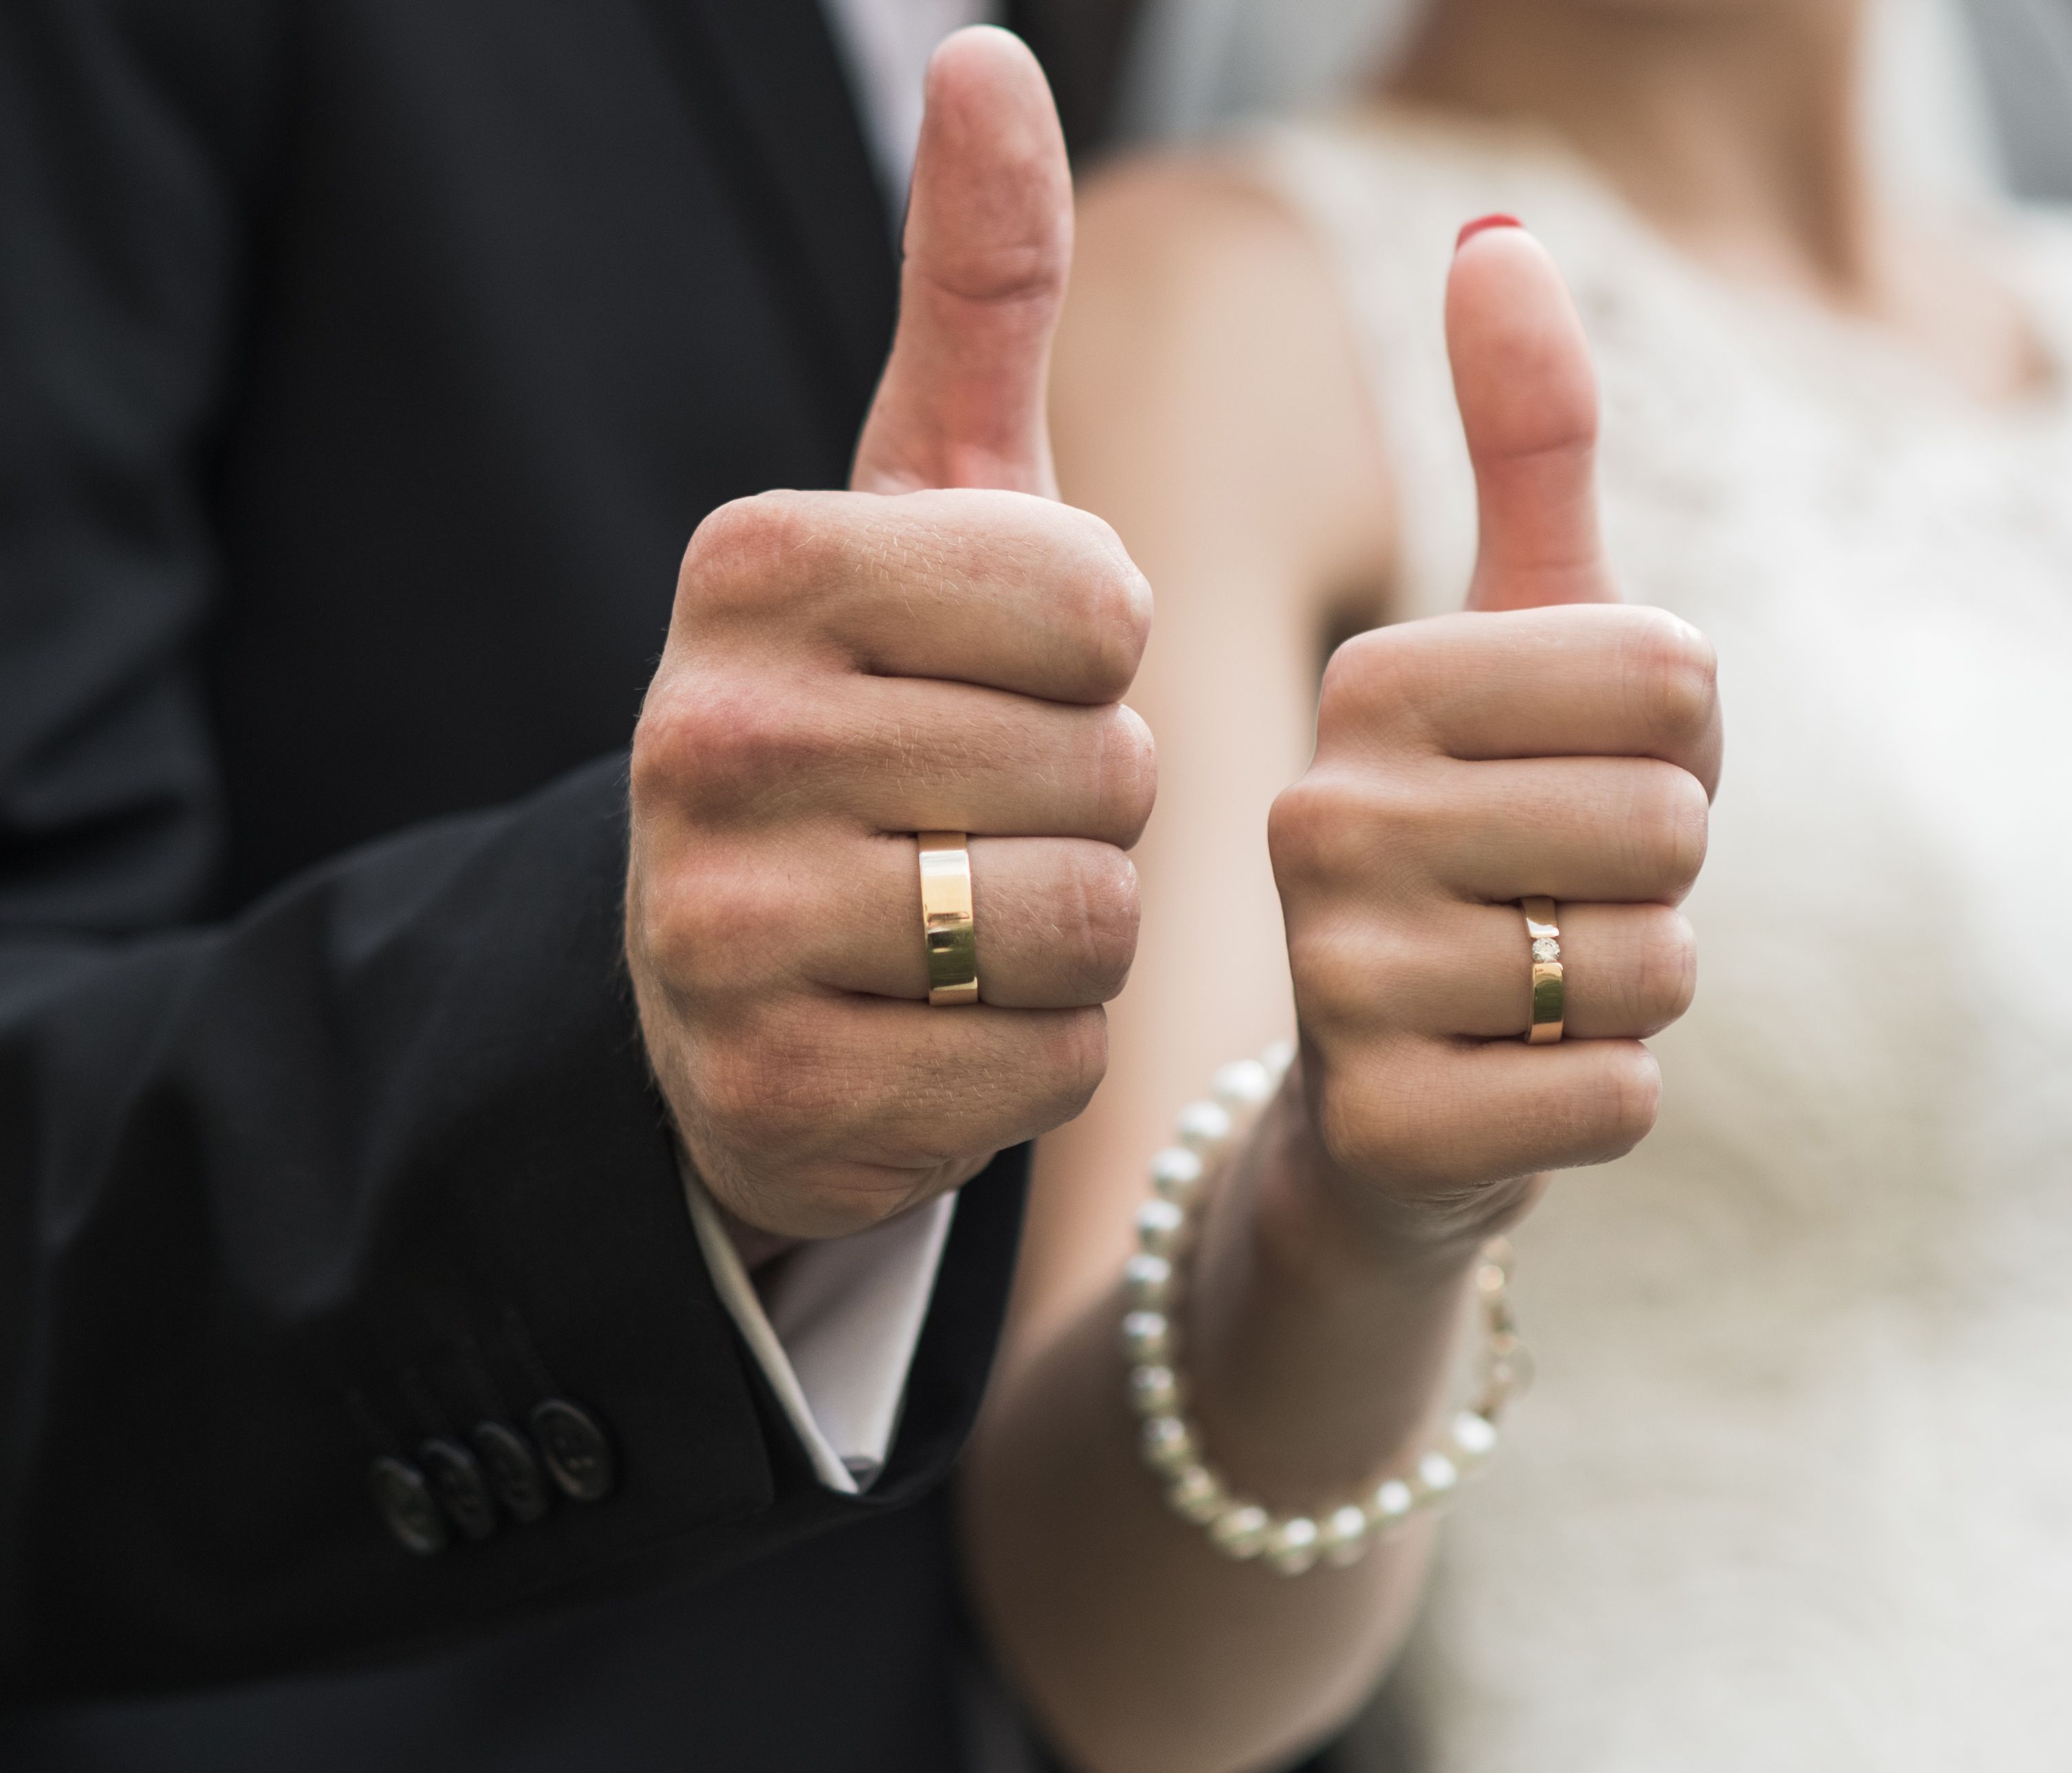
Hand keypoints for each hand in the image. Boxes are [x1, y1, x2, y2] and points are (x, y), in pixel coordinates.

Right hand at [627, 31, 1150, 1240]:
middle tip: (986, 804)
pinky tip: (941, 1022)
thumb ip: (975, 290)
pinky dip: (1035, 1056)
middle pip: (1103, 770)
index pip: (1099, 602)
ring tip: (971, 909)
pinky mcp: (775, 1101)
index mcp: (750, 567)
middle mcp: (699, 739)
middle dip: (1094, 797)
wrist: (732, 962)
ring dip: (1079, 931)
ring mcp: (716, 938)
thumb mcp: (924, 501)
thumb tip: (989, 52)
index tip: (1011, 664)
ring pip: (1086, 928)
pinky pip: (1045, 1073)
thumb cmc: (876, 703)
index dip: (1104, 650)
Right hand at [1265, 221, 1720, 1239]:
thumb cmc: (1483, 846)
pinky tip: (1512, 1086)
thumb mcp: (1519, 645)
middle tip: (1553, 900)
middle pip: (1671, 822)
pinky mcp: (1386, 1131)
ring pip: (1650, 966)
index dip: (1678, 744)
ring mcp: (1338, 986)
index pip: (1671, 675)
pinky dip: (1607, 1099)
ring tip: (1527, 988)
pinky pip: (1620, 1098)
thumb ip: (1525, 445)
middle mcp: (1320, 822)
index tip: (1574, 781)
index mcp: (1370, 686)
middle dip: (1659, 878)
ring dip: (1633, 989)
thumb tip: (1497, 230)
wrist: (1383, 1107)